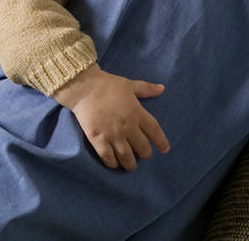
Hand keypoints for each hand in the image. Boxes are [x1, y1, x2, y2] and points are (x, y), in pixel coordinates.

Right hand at [52, 65, 170, 170]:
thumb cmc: (106, 84)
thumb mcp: (129, 84)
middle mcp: (128, 126)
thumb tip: (162, 88)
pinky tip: (114, 164)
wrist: (83, 87)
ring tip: (130, 165)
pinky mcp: (97, 139)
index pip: (155, 132)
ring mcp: (113, 134)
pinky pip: (108, 157)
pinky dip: (113, 163)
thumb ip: (146, 88)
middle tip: (142, 155)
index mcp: (137, 113)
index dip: (161, 142)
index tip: (165, 149)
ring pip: (127, 157)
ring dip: (130, 164)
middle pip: (143, 148)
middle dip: (145, 154)